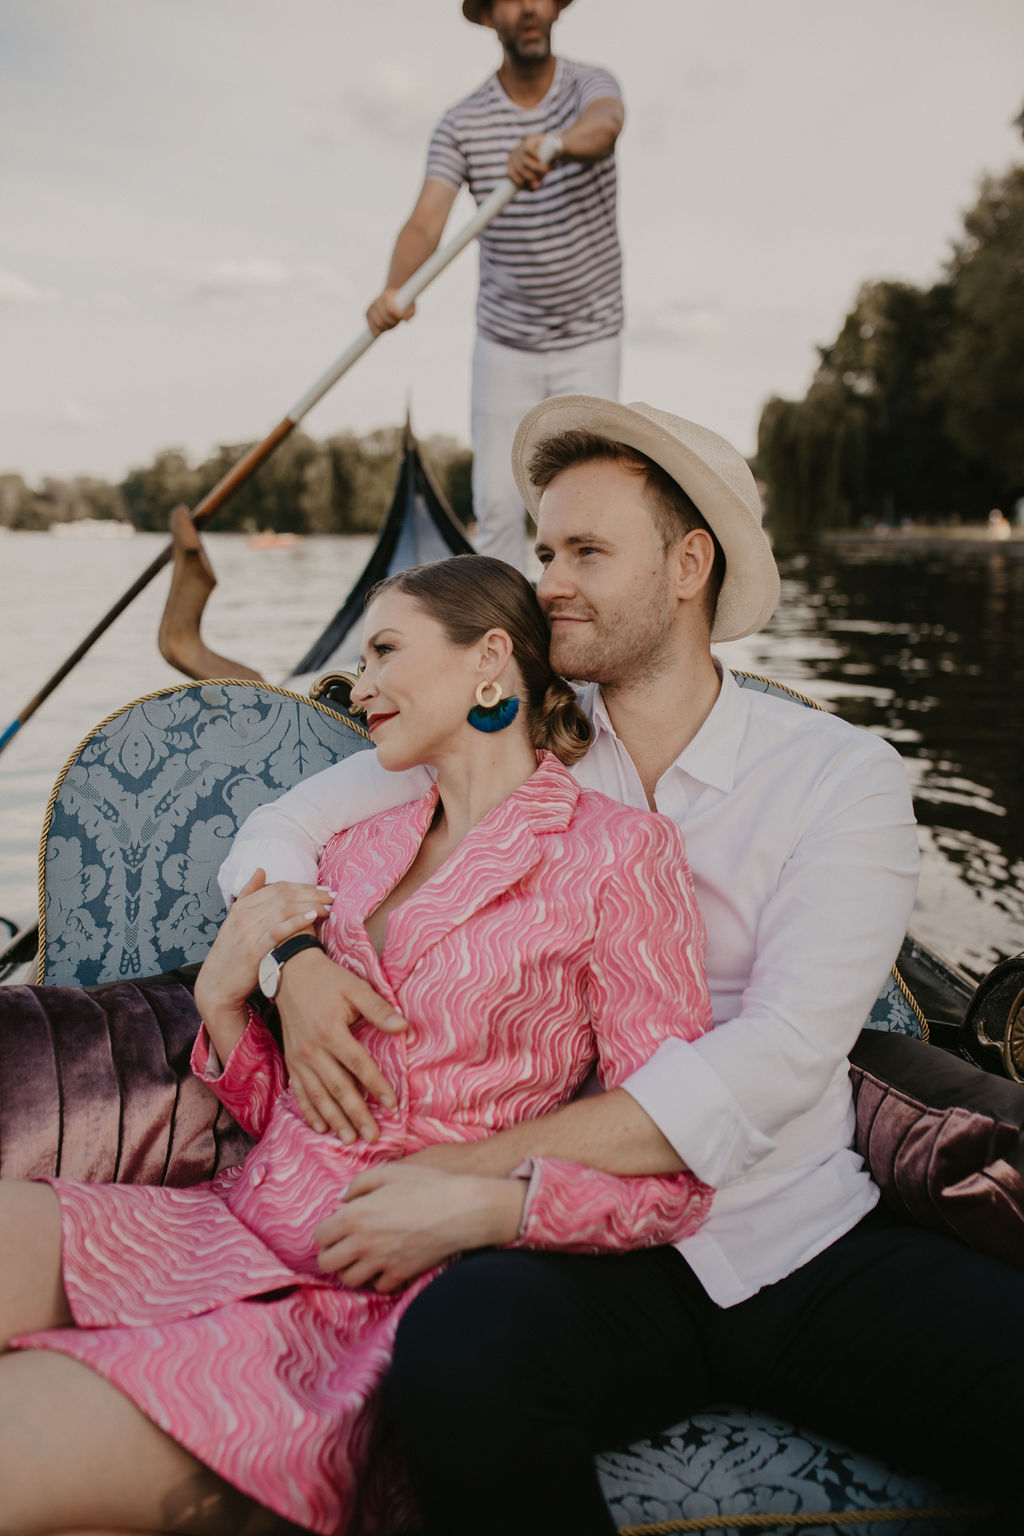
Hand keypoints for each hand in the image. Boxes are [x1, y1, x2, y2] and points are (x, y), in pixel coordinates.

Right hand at [194, 869, 334, 1024]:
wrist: (216, 985)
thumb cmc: (232, 953)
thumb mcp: (236, 921)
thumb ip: (249, 895)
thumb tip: (261, 870)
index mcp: (241, 906)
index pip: (278, 887)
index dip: (303, 885)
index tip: (323, 888)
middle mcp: (244, 916)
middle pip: (284, 896)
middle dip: (312, 893)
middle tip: (333, 895)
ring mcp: (247, 932)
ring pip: (284, 910)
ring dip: (310, 904)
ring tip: (330, 906)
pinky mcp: (253, 951)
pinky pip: (278, 930)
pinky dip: (297, 921)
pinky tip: (313, 916)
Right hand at [276, 949, 406, 1143]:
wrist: (291, 974)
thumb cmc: (328, 980)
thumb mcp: (355, 987)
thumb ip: (378, 1009)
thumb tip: (404, 1027)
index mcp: (330, 1032)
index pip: (358, 1065)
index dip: (377, 1085)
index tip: (393, 1105)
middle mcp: (312, 1050)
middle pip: (338, 1088)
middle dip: (357, 1114)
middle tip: (373, 1137)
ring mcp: (299, 1058)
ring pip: (318, 1096)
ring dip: (335, 1119)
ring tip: (350, 1139)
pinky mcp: (291, 1061)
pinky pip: (299, 1091)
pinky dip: (310, 1111)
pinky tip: (321, 1127)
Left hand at [314, 1163, 527, 1292]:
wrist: (460, 1209)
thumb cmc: (425, 1185)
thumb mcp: (389, 1172)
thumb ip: (359, 1183)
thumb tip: (341, 1200)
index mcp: (355, 1216)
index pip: (320, 1237)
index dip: (326, 1232)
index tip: (336, 1229)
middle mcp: (363, 1242)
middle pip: (327, 1264)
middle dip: (332, 1256)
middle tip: (344, 1247)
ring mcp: (381, 1262)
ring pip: (349, 1280)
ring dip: (352, 1269)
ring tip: (363, 1257)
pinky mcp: (400, 1274)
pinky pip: (379, 1286)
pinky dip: (379, 1278)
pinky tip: (386, 1264)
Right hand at [366, 287, 415, 334]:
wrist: (392, 295)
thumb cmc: (403, 302)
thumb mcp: (411, 305)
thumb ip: (411, 312)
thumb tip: (406, 320)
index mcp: (387, 296)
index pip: (391, 310)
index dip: (397, 317)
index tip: (400, 318)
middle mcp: (377, 301)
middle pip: (384, 319)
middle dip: (391, 324)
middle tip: (396, 323)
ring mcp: (371, 307)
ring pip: (377, 323)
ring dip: (385, 328)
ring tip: (389, 326)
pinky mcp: (367, 313)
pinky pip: (370, 325)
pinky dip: (376, 330)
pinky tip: (381, 330)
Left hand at [506, 134, 554, 188]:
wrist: (553, 146)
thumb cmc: (544, 163)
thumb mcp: (538, 174)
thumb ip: (534, 181)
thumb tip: (534, 188)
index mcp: (512, 164)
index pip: (510, 174)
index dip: (520, 183)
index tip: (531, 188)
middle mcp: (514, 155)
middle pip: (519, 170)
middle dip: (530, 177)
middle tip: (541, 179)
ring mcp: (520, 147)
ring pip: (524, 162)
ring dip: (535, 169)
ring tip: (546, 171)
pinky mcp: (528, 141)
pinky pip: (528, 151)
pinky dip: (535, 157)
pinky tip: (540, 159)